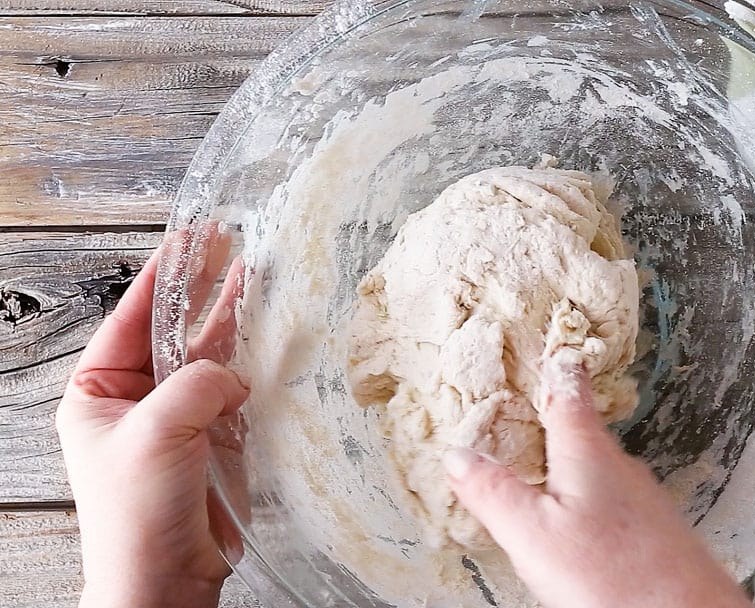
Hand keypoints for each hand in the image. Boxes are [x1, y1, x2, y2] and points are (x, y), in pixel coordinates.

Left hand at [56, 233, 247, 607]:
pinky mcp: (214, 438)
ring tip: (252, 273)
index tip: (190, 238)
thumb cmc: (136, 512)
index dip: (162, 276)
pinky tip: (266, 332)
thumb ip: (196, 384)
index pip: (131, 317)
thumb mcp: (156, 431)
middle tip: (224, 242)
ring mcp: (178, 417)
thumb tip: (232, 374)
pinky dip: (251, 359)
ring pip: (206, 354)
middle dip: (197, 287)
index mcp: (98, 392)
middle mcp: (137, 398)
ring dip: (229, 317)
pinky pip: (233, 387)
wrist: (165, 580)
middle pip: (171, 328)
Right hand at [444, 357, 753, 607]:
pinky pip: (616, 500)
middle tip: (543, 403)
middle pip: (586, 431)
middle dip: (563, 420)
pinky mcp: (656, 531)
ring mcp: (643, 498)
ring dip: (578, 463)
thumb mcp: (534, 535)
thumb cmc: (613, 576)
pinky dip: (594, 498)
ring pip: (602, 469)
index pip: (568, 395)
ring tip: (554, 464)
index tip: (556, 349)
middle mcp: (621, 466)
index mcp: (587, 453)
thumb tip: (457, 456)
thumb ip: (495, 494)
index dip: (558, 370)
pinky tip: (587, 521)